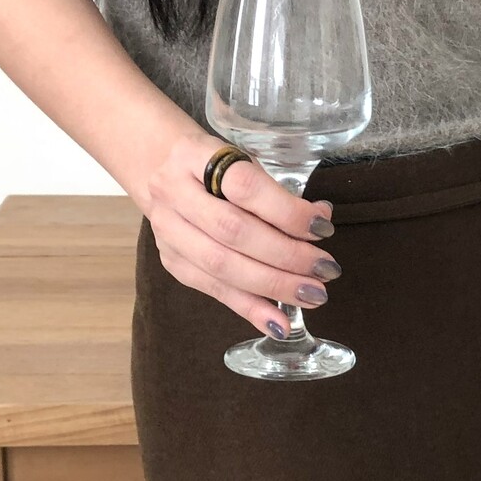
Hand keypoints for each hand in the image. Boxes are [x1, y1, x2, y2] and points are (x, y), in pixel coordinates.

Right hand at [135, 129, 341, 339]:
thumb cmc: (211, 164)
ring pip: (222, 266)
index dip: (286, 211)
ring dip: (273, 285)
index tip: (322, 228)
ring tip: (312, 295)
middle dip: (286, 255)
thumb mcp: (239, 161)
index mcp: (193, 156)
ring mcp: (168, 231)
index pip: (244, 187)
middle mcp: (173, 193)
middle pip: (234, 232)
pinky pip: (214, 290)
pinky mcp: (171, 261)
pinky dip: (249, 308)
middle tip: (325, 269)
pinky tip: (278, 324)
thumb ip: (275, 191)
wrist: (155, 167)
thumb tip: (320, 218)